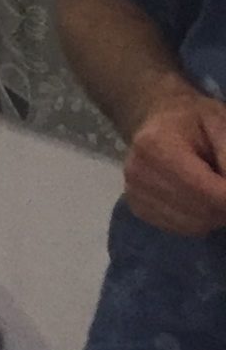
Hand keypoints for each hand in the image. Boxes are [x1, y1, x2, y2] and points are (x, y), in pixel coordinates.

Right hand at [124, 96, 225, 236]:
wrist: (157, 121)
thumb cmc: (193, 120)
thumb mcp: (220, 124)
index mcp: (155, 146)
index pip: (203, 189)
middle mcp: (138, 173)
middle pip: (200, 210)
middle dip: (225, 206)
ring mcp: (133, 193)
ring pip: (194, 224)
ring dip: (215, 215)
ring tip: (216, 191)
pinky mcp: (137, 208)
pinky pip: (182, 228)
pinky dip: (200, 220)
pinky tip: (200, 199)